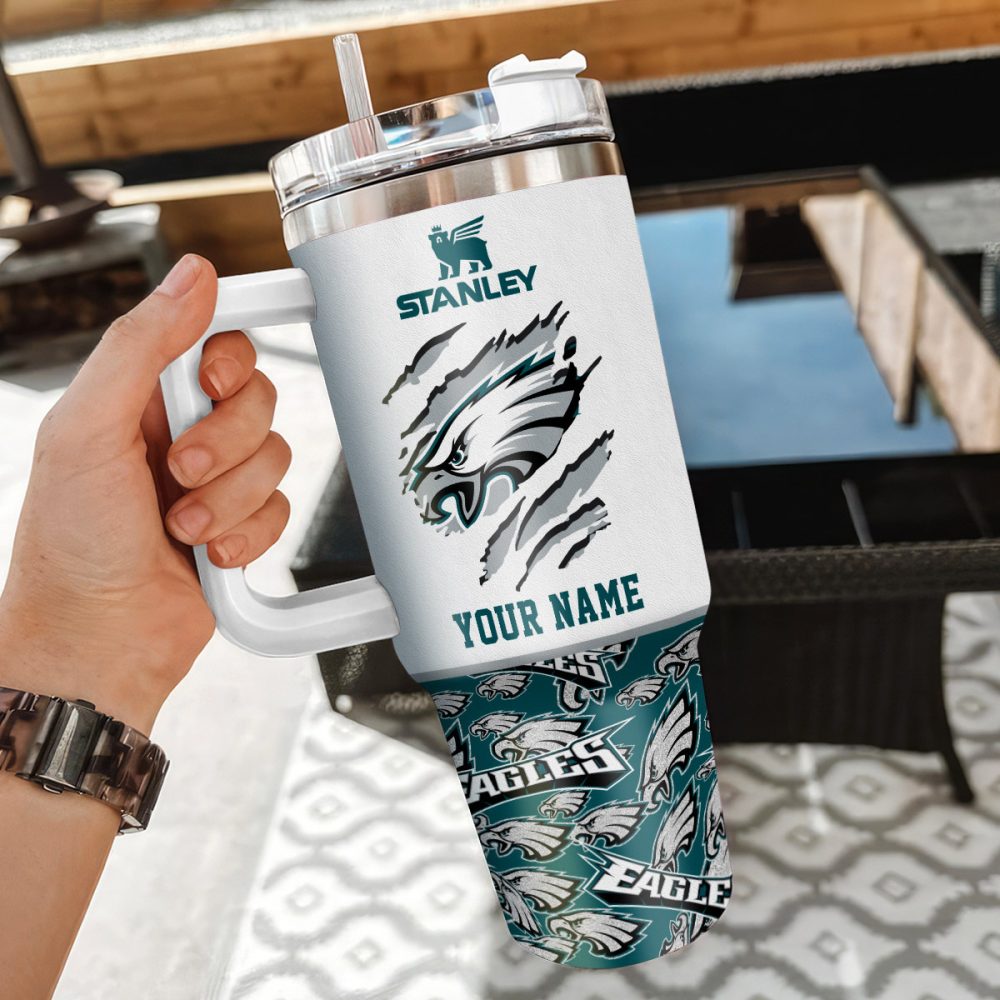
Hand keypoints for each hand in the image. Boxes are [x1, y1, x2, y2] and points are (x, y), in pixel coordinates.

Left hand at [0, 255, 290, 731]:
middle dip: (224, 443)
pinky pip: (281, 511)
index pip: (215, 342)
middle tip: (178, 472)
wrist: (95, 640)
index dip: (230, 357)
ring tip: (182, 526)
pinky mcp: (242, 527)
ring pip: (275, 457)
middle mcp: (182, 433)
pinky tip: (208, 555)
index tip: (218, 381)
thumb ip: (140, 345)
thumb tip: (193, 275)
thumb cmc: (70, 544)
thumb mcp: (86, 429)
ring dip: (230, 498)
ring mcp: (215, 483)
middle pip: (257, 399)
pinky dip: (247, 536)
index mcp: (140, 397)